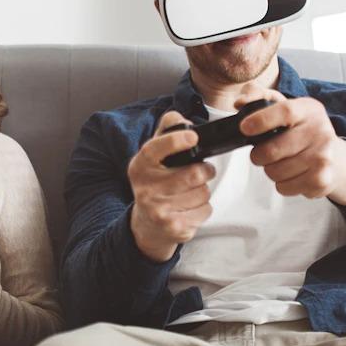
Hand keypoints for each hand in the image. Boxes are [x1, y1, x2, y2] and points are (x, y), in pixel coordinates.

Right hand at [127, 110, 215, 262]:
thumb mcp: (153, 159)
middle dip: (205, 170)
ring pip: (203, 193)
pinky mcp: (174, 227)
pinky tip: (189, 208)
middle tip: (203, 170)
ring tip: (191, 192)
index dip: (175, 141)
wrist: (148, 225)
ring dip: (203, 191)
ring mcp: (159, 210)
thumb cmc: (155, 184)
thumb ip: (166, 134)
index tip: (193, 136)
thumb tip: (181, 118)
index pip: (154, 149)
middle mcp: (146, 189)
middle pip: (193, 174)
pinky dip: (203, 208)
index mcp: (140, 166)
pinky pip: (205, 210)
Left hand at [236, 88, 345, 205]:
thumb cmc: (299, 129)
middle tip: (262, 153)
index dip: (261, 120)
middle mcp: (320, 131)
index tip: (244, 128)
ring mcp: (324, 157)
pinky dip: (282, 184)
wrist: (334, 156)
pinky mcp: (323, 179)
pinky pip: (284, 188)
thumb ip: (258, 96)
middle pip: (273, 150)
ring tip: (280, 163)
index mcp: (308, 109)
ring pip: (275, 172)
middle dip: (258, 155)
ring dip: (270, 170)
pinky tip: (292, 174)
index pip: (285, 112)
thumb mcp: (283, 105)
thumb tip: (240, 102)